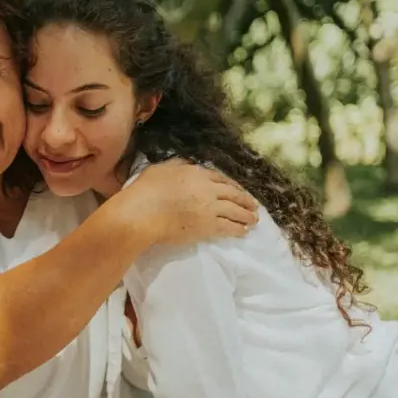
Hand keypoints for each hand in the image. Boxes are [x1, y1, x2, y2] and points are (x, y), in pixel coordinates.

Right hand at [114, 160, 258, 246]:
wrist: (143, 213)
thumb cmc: (146, 190)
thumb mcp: (161, 169)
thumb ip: (178, 166)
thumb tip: (188, 167)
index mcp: (197, 174)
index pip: (221, 178)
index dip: (233, 185)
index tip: (238, 190)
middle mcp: (208, 190)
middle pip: (233, 194)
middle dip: (246, 200)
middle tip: (254, 206)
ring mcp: (210, 209)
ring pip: (235, 211)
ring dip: (247, 216)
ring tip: (253, 220)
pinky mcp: (208, 227)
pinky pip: (229, 228)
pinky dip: (238, 229)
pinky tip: (243, 231)